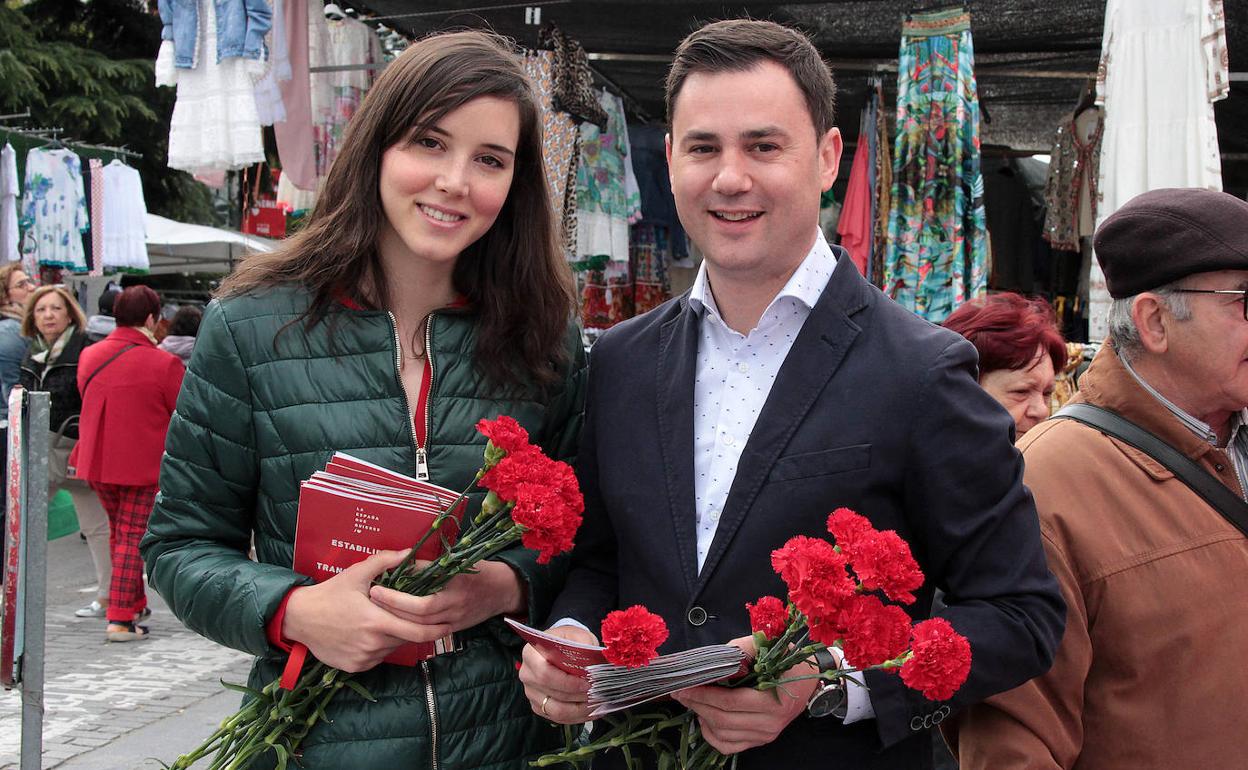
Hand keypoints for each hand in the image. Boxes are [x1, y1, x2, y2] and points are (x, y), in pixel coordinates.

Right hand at [282, 550, 450, 672]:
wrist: (299, 618)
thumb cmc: (330, 593)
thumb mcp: (357, 573)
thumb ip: (385, 561)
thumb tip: (410, 552)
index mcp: (377, 622)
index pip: (417, 631)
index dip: (436, 630)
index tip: (449, 625)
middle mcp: (373, 644)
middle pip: (406, 639)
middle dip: (415, 629)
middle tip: (425, 621)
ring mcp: (363, 658)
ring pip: (391, 648)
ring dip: (395, 637)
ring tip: (387, 621)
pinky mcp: (355, 667)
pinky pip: (377, 657)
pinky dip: (380, 647)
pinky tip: (371, 633)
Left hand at [368, 559, 524, 635]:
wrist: (504, 590)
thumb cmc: (481, 571)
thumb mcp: (459, 562)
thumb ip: (432, 566)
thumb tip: (403, 564)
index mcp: (456, 590)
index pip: (422, 603)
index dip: (397, 598)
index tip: (377, 587)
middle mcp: (455, 610)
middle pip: (417, 619)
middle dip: (392, 610)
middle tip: (371, 599)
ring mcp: (455, 622)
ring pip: (421, 629)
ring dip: (398, 620)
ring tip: (378, 610)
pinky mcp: (454, 630)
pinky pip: (429, 633)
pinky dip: (411, 628)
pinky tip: (396, 622)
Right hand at [518, 625, 596, 723]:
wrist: (559, 649)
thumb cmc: (567, 642)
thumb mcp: (577, 635)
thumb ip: (584, 643)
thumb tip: (595, 659)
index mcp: (531, 654)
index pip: (545, 674)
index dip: (567, 682)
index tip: (587, 683)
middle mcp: (527, 675)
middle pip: (552, 694)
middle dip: (578, 697)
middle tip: (598, 694)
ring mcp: (531, 693)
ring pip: (556, 711)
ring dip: (580, 710)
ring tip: (598, 703)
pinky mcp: (539, 706)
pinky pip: (557, 718)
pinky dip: (577, 716)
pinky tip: (592, 710)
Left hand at [671, 635, 819, 754]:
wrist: (811, 680)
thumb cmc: (789, 662)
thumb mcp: (769, 647)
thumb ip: (740, 650)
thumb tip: (715, 658)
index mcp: (772, 701)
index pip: (729, 702)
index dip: (703, 694)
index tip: (684, 685)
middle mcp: (769, 723)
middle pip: (723, 720)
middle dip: (697, 705)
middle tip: (680, 692)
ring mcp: (765, 735)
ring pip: (724, 735)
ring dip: (702, 719)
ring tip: (692, 702)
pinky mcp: (761, 740)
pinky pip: (730, 746)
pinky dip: (712, 736)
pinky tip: (705, 720)